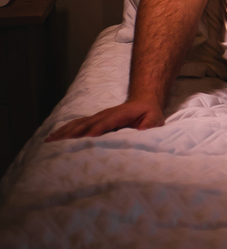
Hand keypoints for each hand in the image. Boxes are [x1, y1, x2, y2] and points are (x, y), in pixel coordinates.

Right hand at [45, 99, 164, 141]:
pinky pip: (76, 125)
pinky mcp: (93, 121)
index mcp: (120, 115)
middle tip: (58, 145)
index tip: (88, 139)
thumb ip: (149, 125)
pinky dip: (64, 130)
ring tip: (49, 142)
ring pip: (78, 124)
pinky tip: (53, 137)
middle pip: (86, 124)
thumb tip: (142, 131)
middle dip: (73, 134)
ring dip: (64, 133)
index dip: (97, 130)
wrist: (144, 103)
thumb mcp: (155, 119)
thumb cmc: (149, 114)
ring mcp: (97, 117)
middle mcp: (105, 115)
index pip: (106, 123)